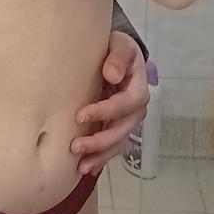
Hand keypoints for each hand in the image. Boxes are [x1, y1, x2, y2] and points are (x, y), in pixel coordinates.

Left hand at [70, 32, 149, 176]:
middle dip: (99, 141)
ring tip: (80, 166)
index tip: (80, 116)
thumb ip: (118, 57)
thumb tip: (112, 75)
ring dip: (99, 156)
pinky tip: (86, 169)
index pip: (124, 104)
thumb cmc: (117, 49)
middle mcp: (135, 110)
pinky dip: (100, 159)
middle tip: (75, 146)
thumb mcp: (120, 44)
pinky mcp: (116, 128)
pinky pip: (111, 148)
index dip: (104, 112)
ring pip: (117, 144)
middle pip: (121, 130)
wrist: (116, 57)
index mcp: (138, 89)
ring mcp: (126, 122)